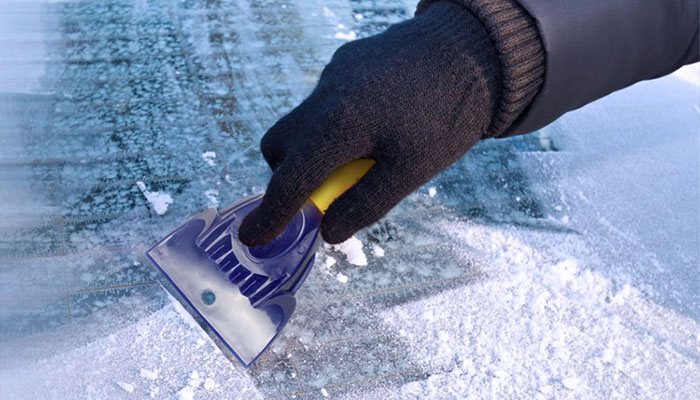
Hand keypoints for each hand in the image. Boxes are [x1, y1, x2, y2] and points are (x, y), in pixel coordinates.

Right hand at [239, 1, 500, 245]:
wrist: (472, 47)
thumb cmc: (447, 115)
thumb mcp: (413, 169)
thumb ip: (366, 203)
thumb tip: (329, 233)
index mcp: (338, 126)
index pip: (290, 181)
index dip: (270, 215)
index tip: (252, 238)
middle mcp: (325, 97)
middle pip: (279, 146)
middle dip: (288, 176)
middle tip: (324, 195)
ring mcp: (333, 76)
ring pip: (301, 123)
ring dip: (315, 150)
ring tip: (361, 158)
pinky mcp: (346, 63)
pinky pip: (323, 103)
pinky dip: (334, 126)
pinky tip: (376, 125)